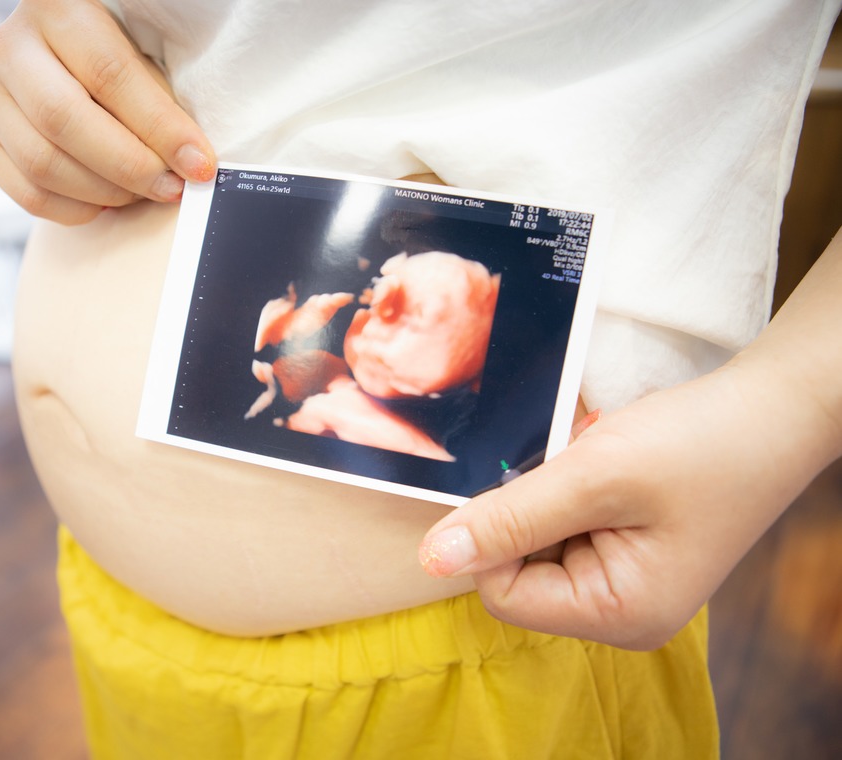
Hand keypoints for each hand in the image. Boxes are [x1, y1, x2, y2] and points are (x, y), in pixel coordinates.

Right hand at [0, 0, 216, 224]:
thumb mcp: (140, 56)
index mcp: (57, 9)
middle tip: (170, 187)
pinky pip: (26, 192)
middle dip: (129, 166)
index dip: (159, 127)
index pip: (110, 75)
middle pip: (64, 121)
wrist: (60, 56)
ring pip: (41, 162)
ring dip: (103, 192)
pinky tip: (105, 202)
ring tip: (140, 193)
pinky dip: (74, 209)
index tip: (197, 163)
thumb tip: (189, 162)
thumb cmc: (114, 55)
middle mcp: (10, 49)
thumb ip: (158, 103)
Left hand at [417, 363, 827, 649]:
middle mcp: (620, 613)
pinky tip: (606, 462)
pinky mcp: (626, 550)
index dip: (495, 536)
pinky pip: (565, 524)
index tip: (531, 481)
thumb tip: (432, 559)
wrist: (773, 409)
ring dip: (552, 492)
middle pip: (517, 571)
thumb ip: (510, 519)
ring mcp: (625, 582)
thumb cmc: (700, 444)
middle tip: (579, 466)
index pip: (502, 594)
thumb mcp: (594, 477)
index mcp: (619, 614)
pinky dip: (571, 487)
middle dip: (531, 509)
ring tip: (599, 461)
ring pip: (537, 541)